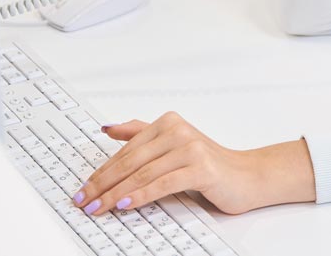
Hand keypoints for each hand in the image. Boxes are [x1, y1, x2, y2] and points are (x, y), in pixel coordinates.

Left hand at [71, 112, 315, 216]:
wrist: (247, 176)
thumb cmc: (209, 164)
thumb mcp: (173, 144)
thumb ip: (141, 133)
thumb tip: (108, 127)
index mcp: (169, 122)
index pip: (126, 150)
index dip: (101, 171)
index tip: (84, 188)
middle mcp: (179, 130)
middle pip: (131, 161)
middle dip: (102, 184)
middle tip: (83, 200)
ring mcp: (190, 148)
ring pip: (143, 173)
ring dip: (115, 194)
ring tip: (97, 207)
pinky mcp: (200, 168)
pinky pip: (162, 183)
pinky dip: (140, 195)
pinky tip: (125, 204)